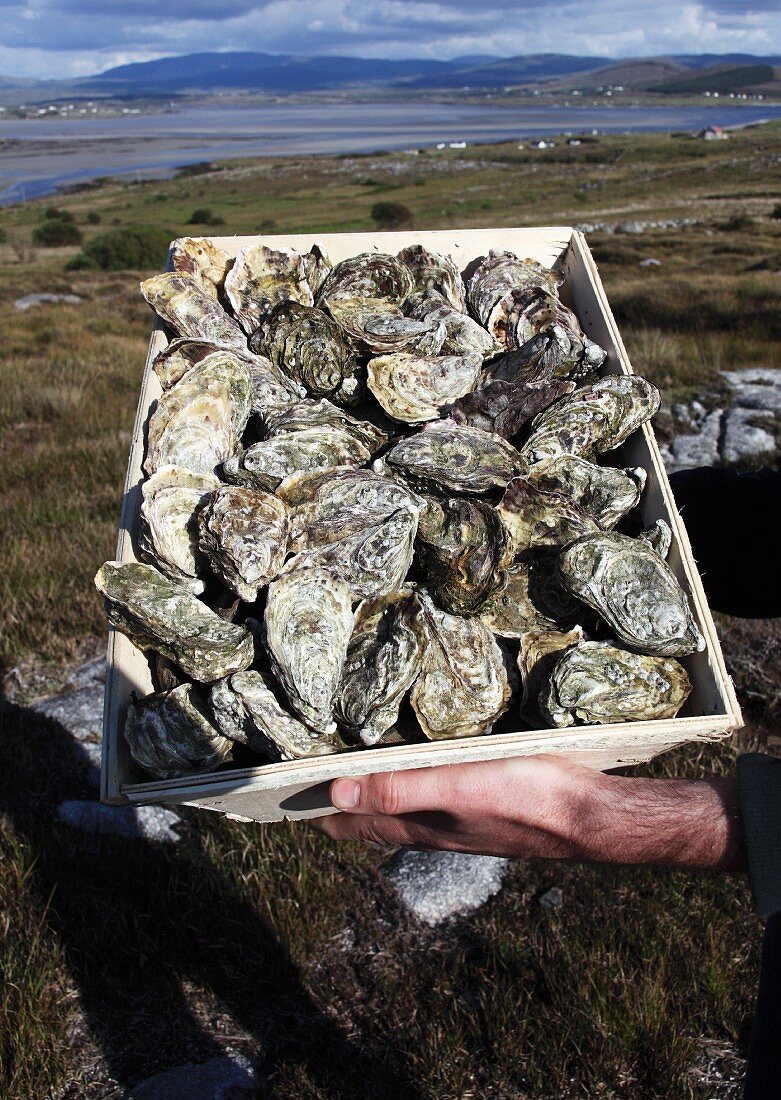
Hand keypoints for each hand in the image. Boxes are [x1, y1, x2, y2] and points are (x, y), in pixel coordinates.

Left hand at [312, 755, 745, 870]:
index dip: (320, 811)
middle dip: (339, 803)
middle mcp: (434, 828)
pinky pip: (431, 801)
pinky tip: (418, 773)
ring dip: (372, 796)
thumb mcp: (456, 786)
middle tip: (308, 781)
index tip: (285, 796)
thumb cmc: (524, 796)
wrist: (589, 815)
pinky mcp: (483, 808)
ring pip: (401, 811)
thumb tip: (334, 791)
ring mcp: (459, 822)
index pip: (353, 822)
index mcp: (421, 824)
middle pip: (372, 819)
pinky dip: (408, 789)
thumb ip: (397, 788)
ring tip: (350, 775)